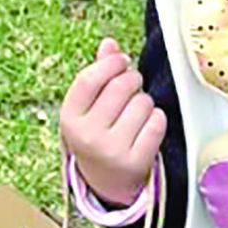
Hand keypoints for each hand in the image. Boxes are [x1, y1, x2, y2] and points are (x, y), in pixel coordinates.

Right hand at [59, 39, 165, 205]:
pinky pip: (158, 122)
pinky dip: (157, 120)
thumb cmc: (98, 137)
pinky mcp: (136, 161)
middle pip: (121, 86)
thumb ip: (98, 74)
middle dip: (132, 80)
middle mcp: (87, 135)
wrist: (106, 184)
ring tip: (136, 114)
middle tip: (133, 88)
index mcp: (69, 119)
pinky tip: (147, 128)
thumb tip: (110, 43)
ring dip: (146, 102)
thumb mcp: (88, 109)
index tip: (122, 61)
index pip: (89, 79)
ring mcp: (111, 150)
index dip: (110, 64)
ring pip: (143, 103)